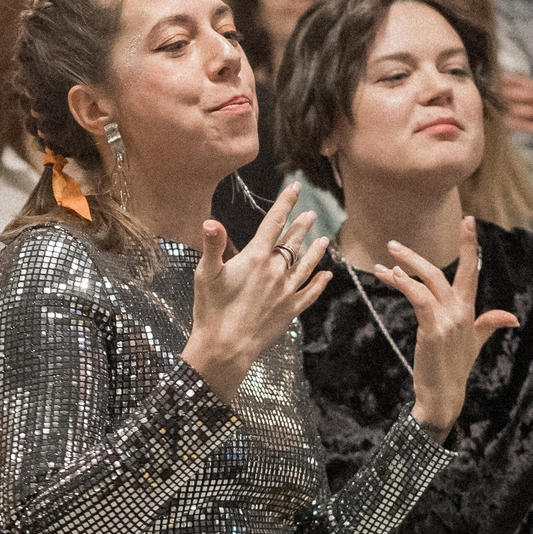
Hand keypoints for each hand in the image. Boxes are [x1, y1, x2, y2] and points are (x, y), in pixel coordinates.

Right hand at [181, 180, 330, 402]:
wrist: (226, 347)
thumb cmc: (211, 309)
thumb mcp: (206, 274)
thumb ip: (213, 245)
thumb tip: (211, 221)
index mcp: (256, 258)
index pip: (273, 223)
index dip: (285, 203)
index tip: (295, 186)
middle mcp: (276, 271)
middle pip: (292, 243)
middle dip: (302, 226)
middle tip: (311, 214)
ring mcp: (286, 292)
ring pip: (306, 266)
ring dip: (315, 251)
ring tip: (324, 240)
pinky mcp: (290, 311)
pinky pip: (310, 293)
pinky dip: (319, 283)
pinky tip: (327, 276)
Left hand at [368, 216, 518, 440]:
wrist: (445, 395)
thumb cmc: (455, 369)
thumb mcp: (475, 343)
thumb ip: (490, 324)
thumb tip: (512, 317)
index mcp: (469, 310)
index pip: (471, 270)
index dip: (470, 244)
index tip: (468, 219)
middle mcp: (461, 310)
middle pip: (442, 272)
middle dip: (416, 256)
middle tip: (392, 244)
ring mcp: (449, 319)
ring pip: (428, 281)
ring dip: (405, 267)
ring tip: (384, 261)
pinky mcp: (434, 328)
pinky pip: (419, 298)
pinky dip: (406, 284)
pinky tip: (391, 276)